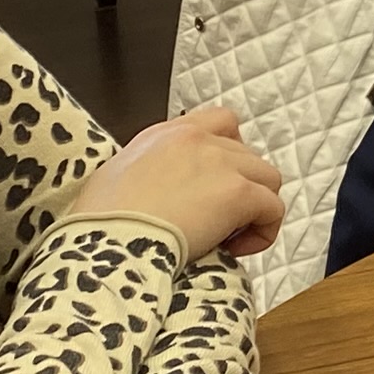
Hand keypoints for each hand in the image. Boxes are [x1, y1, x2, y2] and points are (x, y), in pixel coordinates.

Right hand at [76, 104, 285, 262]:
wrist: (106, 243)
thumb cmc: (100, 224)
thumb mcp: (116, 178)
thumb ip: (147, 171)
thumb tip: (161, 193)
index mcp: (166, 133)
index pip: (221, 122)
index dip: (228, 155)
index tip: (213, 187)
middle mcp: (197, 138)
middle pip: (247, 155)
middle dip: (240, 187)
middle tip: (218, 221)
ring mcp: (221, 163)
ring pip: (267, 179)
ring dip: (256, 207)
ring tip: (230, 237)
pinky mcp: (237, 193)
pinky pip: (273, 209)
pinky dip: (264, 230)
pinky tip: (237, 250)